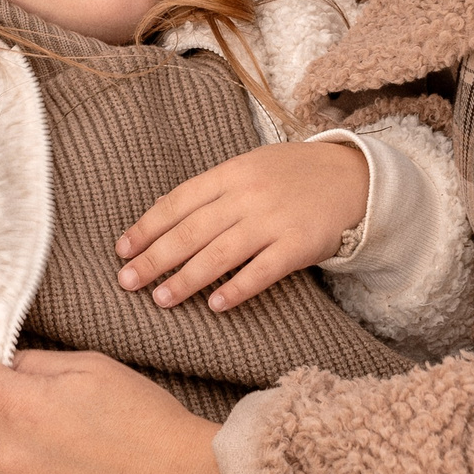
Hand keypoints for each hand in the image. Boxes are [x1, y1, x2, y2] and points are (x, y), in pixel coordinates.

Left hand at [115, 139, 368, 311]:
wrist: (352, 177)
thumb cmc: (289, 176)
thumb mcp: (247, 169)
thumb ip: (211, 192)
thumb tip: (161, 220)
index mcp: (229, 173)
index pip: (177, 202)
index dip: (147, 227)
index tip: (122, 250)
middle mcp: (247, 195)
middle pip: (191, 230)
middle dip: (154, 258)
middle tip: (127, 281)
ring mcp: (273, 220)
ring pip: (220, 253)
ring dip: (186, 279)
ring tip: (161, 299)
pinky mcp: (299, 244)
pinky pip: (263, 271)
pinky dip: (238, 288)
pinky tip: (216, 305)